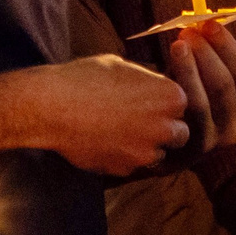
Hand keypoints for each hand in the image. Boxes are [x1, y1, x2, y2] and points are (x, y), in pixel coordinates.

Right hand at [24, 54, 190, 174]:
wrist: (51, 106)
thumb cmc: (84, 78)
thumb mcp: (121, 66)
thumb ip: (146, 79)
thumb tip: (153, 85)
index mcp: (170, 96)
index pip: (183, 104)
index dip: (166, 103)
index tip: (151, 100)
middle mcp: (164, 127)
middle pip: (179, 134)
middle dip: (165, 128)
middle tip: (141, 119)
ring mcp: (145, 152)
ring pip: (157, 153)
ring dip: (146, 145)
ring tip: (120, 131)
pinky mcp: (125, 169)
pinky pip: (132, 165)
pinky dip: (123, 157)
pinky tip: (105, 141)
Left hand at [164, 22, 235, 154]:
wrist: (165, 144)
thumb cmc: (190, 103)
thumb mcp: (209, 82)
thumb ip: (212, 59)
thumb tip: (206, 22)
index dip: (229, 47)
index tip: (210, 24)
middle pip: (226, 84)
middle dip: (208, 52)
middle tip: (189, 30)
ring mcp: (214, 142)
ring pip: (207, 98)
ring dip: (193, 65)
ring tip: (179, 43)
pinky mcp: (190, 148)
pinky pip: (188, 111)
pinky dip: (181, 84)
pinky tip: (166, 68)